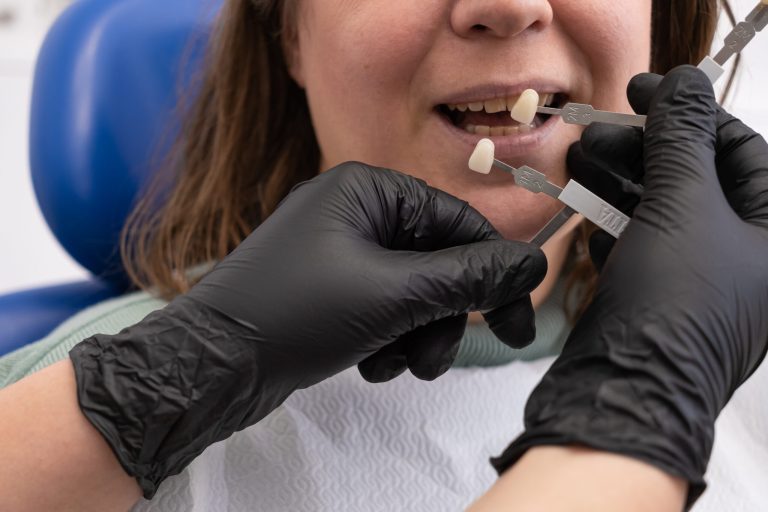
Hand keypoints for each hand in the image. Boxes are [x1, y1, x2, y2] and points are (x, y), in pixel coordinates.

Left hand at [69, 162, 546, 496]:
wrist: (212, 365)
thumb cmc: (293, 314)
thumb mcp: (393, 296)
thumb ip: (465, 278)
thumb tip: (527, 263)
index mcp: (368, 191)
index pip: (457, 223)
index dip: (494, 274)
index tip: (518, 322)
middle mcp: (353, 213)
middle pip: (436, 263)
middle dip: (442, 317)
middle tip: (435, 359)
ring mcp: (338, 253)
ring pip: (412, 293)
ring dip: (415, 335)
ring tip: (393, 364)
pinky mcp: (328, 290)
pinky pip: (382, 309)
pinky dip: (386, 340)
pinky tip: (367, 363)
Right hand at [491, 66, 767, 504]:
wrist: (625, 395)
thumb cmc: (673, 301)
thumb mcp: (682, 205)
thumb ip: (682, 138)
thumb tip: (684, 79)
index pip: (742, 149)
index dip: (689, 113)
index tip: (640, 89)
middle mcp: (747, 259)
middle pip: (696, 180)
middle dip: (642, 152)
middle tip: (591, 133)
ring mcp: (702, 284)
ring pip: (662, 214)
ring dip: (618, 185)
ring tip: (574, 164)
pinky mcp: (661, 303)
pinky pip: (644, 250)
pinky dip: (615, 228)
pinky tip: (588, 217)